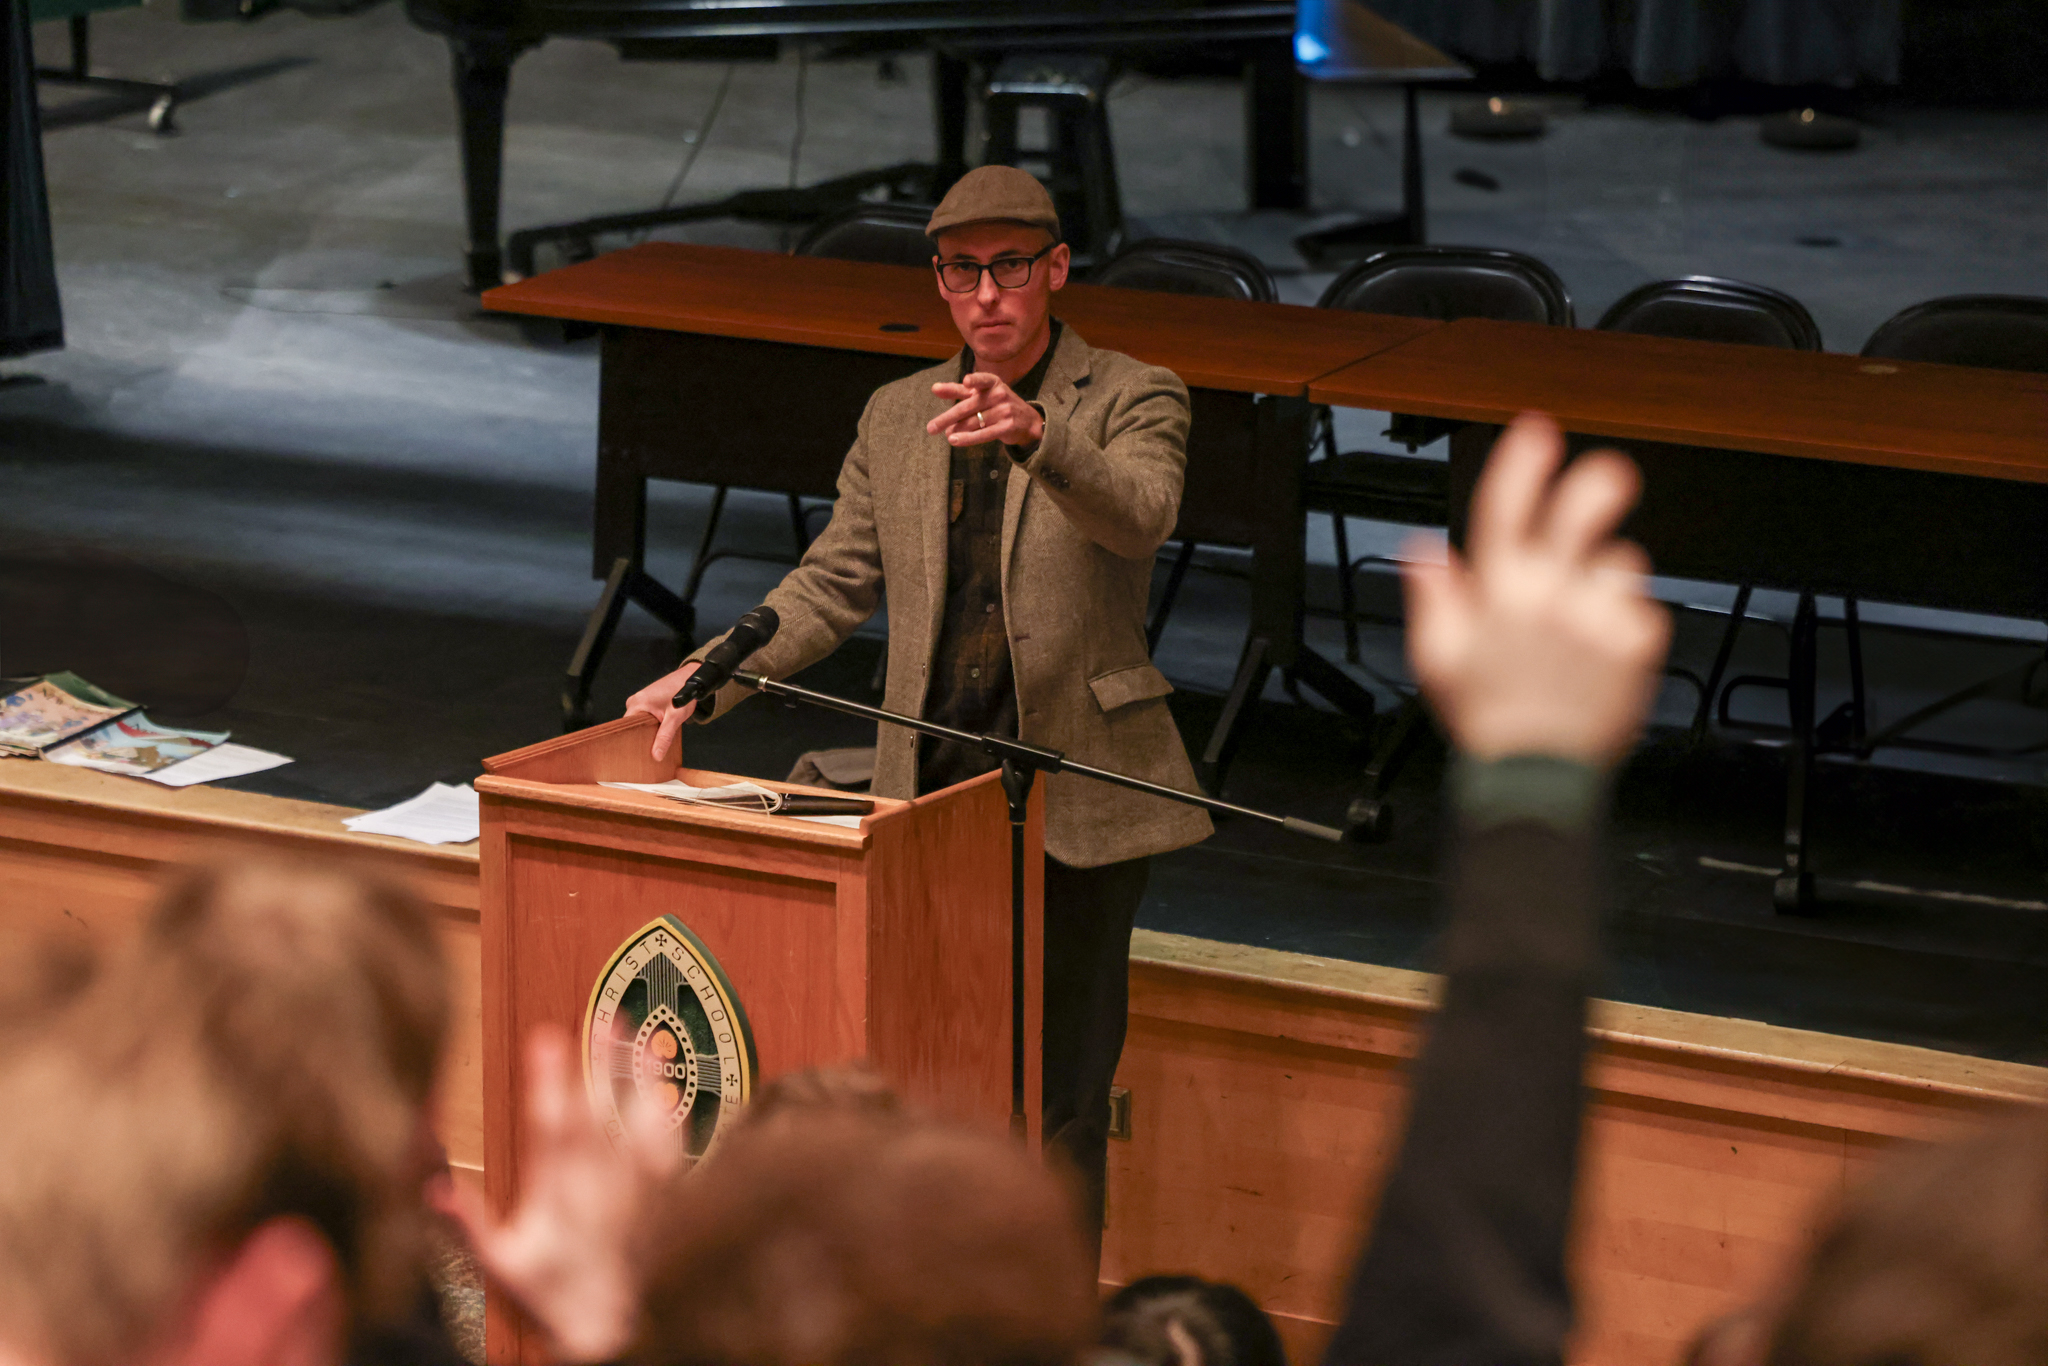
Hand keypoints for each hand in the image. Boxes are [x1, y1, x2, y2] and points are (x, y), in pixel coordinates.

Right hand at [429, 1027, 677, 1364]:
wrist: (605, 1326)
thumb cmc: (548, 1290)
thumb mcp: (500, 1264)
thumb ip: (469, 1225)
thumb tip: (435, 1188)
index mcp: (558, 1197)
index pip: (552, 1130)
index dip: (548, 1082)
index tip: (544, 1040)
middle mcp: (600, 1188)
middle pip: (602, 1113)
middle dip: (600, 1062)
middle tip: (602, 1015)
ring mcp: (636, 1190)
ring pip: (641, 1122)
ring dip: (640, 1077)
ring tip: (641, 1035)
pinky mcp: (662, 1195)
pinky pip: (671, 1146)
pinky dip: (669, 1111)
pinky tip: (668, 1082)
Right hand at [625, 662, 699, 761]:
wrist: (692, 679)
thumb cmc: (683, 691)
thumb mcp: (675, 718)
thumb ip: (665, 737)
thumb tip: (656, 755)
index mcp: (637, 703)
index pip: (626, 728)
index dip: (633, 741)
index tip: (638, 753)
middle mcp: (635, 700)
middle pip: (633, 726)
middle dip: (642, 737)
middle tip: (650, 750)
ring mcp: (640, 700)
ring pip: (639, 722)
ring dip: (648, 731)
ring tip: (655, 740)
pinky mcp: (646, 701)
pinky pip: (644, 717)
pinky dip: (651, 725)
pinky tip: (658, 731)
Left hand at [928, 372, 1044, 448]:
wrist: (1027, 421)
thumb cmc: (997, 404)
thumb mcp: (980, 394)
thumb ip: (958, 391)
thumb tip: (934, 388)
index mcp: (992, 382)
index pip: (982, 380)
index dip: (975, 381)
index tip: (966, 381)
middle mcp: (999, 394)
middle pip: (969, 406)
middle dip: (948, 418)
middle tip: (931, 428)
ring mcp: (1005, 411)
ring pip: (974, 422)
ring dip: (957, 430)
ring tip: (946, 435)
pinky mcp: (1007, 426)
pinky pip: (984, 434)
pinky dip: (968, 438)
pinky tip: (955, 441)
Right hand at [1400, 412, 1670, 767]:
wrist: (1537, 773)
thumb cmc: (1487, 718)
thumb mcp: (1436, 659)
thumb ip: (1432, 597)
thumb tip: (1423, 551)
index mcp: (1497, 591)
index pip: (1505, 508)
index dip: (1522, 462)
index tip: (1538, 430)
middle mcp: (1549, 594)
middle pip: (1583, 510)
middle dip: (1598, 483)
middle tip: (1609, 476)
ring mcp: (1596, 615)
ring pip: (1618, 563)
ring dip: (1605, 579)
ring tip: (1584, 623)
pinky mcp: (1636, 640)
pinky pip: (1643, 607)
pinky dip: (1628, 622)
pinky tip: (1603, 653)